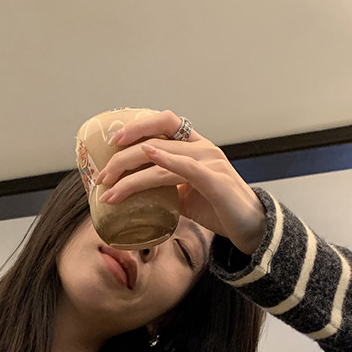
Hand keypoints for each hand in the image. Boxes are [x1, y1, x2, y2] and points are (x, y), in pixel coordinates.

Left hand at [94, 109, 266, 254]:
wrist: (249, 228)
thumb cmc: (218, 209)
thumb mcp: (186, 195)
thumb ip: (165, 187)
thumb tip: (132, 195)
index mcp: (196, 146)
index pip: (165, 123)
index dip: (139, 126)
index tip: (113, 141)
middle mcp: (203, 148)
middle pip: (156, 141)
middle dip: (122, 159)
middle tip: (102, 178)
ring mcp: (212, 163)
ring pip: (163, 161)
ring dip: (132, 176)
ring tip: (110, 192)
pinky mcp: (217, 182)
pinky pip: (188, 168)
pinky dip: (167, 160)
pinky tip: (149, 156)